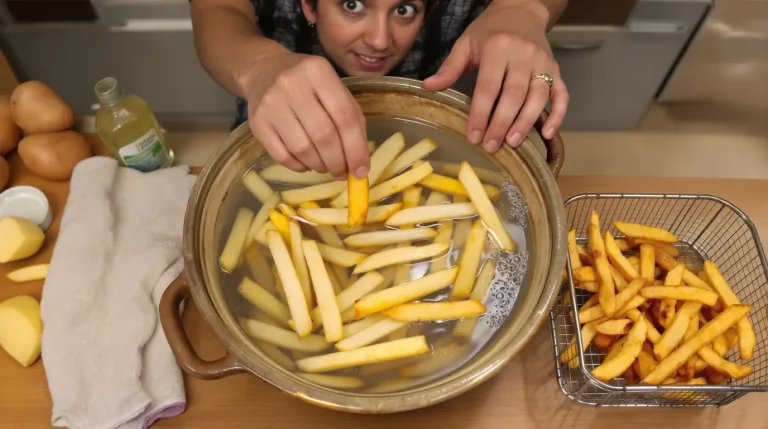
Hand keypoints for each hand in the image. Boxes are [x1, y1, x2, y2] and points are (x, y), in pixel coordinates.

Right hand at [241, 52, 369, 177]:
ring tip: (325, 166)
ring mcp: (271, 104)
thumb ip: (351, 119)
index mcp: (318, 72)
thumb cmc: (307, 84)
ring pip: (303, 149)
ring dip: (319, 165)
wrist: (263, 71)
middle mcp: (292, 84)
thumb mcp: (333, 88)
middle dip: (337, 162)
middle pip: (323, 135)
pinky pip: (282, 156)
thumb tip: (359, 162)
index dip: (356, 148)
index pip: (344, 116)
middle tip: (342, 173)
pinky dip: (299, 166)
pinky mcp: (256, 122)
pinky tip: (306, 162)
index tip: (361, 170)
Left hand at [422, 0, 567, 152]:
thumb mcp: (466, 43)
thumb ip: (450, 67)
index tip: (473, 135)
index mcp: (498, 48)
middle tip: (491, 146)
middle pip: (514, 95)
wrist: (521, 11)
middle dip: (502, 123)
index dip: (480, 113)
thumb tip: (429, 86)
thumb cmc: (490, 31)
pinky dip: (558, 115)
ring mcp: (544, 63)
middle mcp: (524, 55)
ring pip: (538, 97)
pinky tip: (548, 134)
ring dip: (526, 122)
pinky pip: (562, 94)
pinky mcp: (556, 70)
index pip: (488, 86)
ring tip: (512, 142)